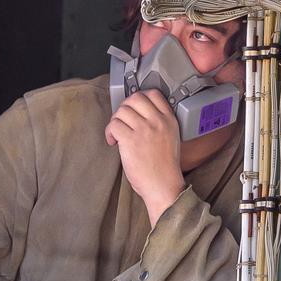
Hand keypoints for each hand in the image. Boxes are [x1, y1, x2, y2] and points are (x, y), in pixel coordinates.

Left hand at [104, 90, 185, 225]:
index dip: (139, 99)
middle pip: (135, 98)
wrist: (163, 186)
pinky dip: (109, 132)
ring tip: (117, 134)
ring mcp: (144, 130)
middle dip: (124, 107)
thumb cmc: (165, 168)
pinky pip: (114, 125)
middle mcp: (157, 121)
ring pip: (122, 111)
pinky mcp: (131, 140)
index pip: (153, 94)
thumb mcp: (171, 139)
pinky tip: (113, 141)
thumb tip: (137, 116)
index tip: (133, 108)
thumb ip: (159, 124)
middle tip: (122, 120)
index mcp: (169, 120)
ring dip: (115, 121)